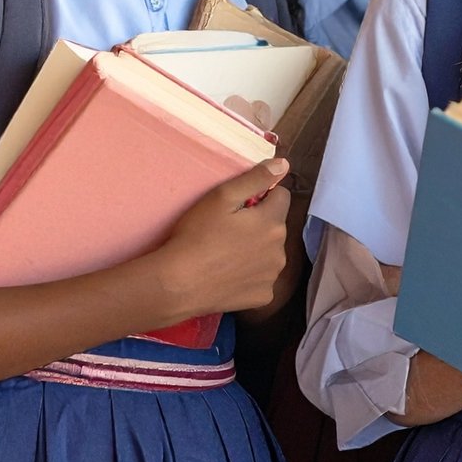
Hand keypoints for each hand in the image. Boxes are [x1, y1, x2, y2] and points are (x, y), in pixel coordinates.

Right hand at [156, 158, 291, 317]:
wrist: (177, 284)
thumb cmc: (196, 235)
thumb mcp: (221, 197)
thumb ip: (255, 178)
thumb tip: (284, 165)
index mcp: (273, 222)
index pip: (282, 197)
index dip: (262, 197)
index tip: (240, 206)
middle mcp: (281, 250)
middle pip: (276, 226)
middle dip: (259, 224)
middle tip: (228, 231)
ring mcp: (273, 276)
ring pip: (271, 253)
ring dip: (257, 250)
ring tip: (227, 254)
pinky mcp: (263, 297)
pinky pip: (262, 279)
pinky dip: (251, 276)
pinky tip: (229, 276)